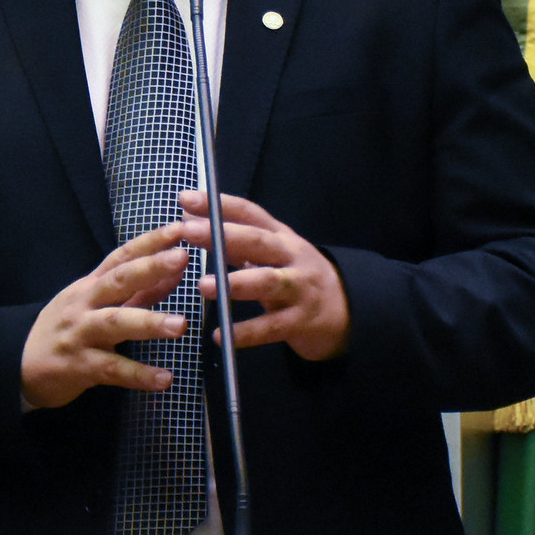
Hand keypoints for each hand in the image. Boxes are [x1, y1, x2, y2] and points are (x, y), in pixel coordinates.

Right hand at [20, 223, 192, 408]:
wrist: (16, 362)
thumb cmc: (65, 329)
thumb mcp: (95, 303)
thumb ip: (137, 290)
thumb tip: (175, 271)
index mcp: (91, 285)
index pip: (122, 257)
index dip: (150, 241)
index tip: (179, 229)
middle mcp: (85, 304)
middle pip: (118, 281)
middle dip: (150, 268)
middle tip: (182, 257)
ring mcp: (80, 334)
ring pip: (115, 323)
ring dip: (149, 322)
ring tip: (180, 324)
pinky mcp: (79, 366)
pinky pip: (112, 370)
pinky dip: (138, 375)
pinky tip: (164, 378)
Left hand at [176, 192, 350, 361]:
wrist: (348, 311)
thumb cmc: (298, 278)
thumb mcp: (274, 254)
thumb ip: (236, 241)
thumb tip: (191, 221)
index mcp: (281, 237)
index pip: (250, 213)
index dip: (219, 204)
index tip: (186, 199)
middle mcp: (291, 258)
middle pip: (259, 241)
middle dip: (223, 235)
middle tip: (189, 232)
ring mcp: (299, 289)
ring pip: (268, 282)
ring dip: (235, 283)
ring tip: (204, 285)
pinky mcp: (301, 321)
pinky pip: (271, 327)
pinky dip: (246, 332)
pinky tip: (221, 335)